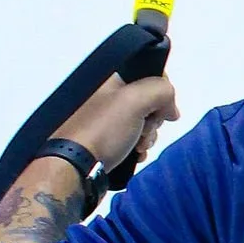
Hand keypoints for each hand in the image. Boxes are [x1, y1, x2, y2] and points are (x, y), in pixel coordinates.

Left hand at [54, 65, 180, 177]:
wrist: (73, 168)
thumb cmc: (102, 131)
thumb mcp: (135, 100)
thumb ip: (161, 91)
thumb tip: (170, 107)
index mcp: (107, 78)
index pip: (148, 74)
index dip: (161, 92)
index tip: (163, 110)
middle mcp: (103, 95)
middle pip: (147, 100)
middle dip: (154, 118)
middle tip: (145, 131)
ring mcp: (101, 119)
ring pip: (141, 122)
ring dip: (148, 136)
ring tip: (138, 147)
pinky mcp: (101, 139)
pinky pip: (129, 138)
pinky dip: (137, 147)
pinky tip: (134, 155)